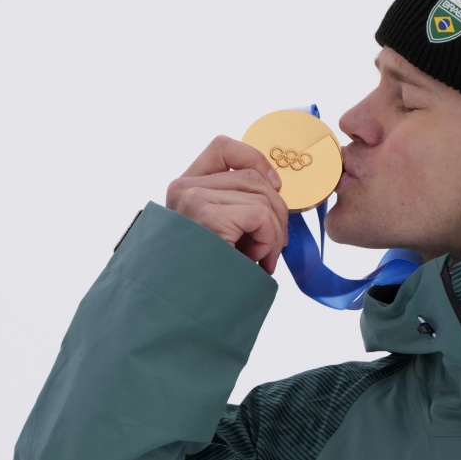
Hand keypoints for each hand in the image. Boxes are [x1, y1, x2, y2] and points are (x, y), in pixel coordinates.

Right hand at [166, 135, 288, 274]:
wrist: (184, 313)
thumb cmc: (207, 278)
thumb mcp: (222, 234)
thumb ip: (237, 206)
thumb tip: (276, 191)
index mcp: (186, 188)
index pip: (223, 147)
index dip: (256, 160)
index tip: (274, 186)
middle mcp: (184, 188)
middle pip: (252, 176)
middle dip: (276, 212)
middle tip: (273, 247)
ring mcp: (193, 198)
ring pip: (261, 197)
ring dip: (273, 233)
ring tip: (261, 260)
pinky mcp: (206, 214)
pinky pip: (260, 215)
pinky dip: (268, 240)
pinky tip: (254, 262)